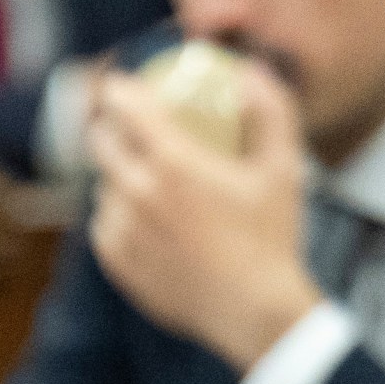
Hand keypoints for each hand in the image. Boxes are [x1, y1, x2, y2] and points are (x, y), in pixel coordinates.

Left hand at [86, 61, 322, 371]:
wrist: (253, 312)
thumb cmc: (272, 238)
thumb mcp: (284, 168)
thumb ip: (270, 110)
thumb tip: (249, 72)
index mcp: (173, 163)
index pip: (125, 107)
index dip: (120, 87)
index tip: (125, 83)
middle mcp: (137, 193)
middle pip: (100, 142)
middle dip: (112, 125)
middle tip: (134, 124)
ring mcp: (122, 231)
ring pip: (104, 185)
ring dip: (120, 174)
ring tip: (152, 178)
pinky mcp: (116, 262)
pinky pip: (105, 223)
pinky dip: (121, 213)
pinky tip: (150, 217)